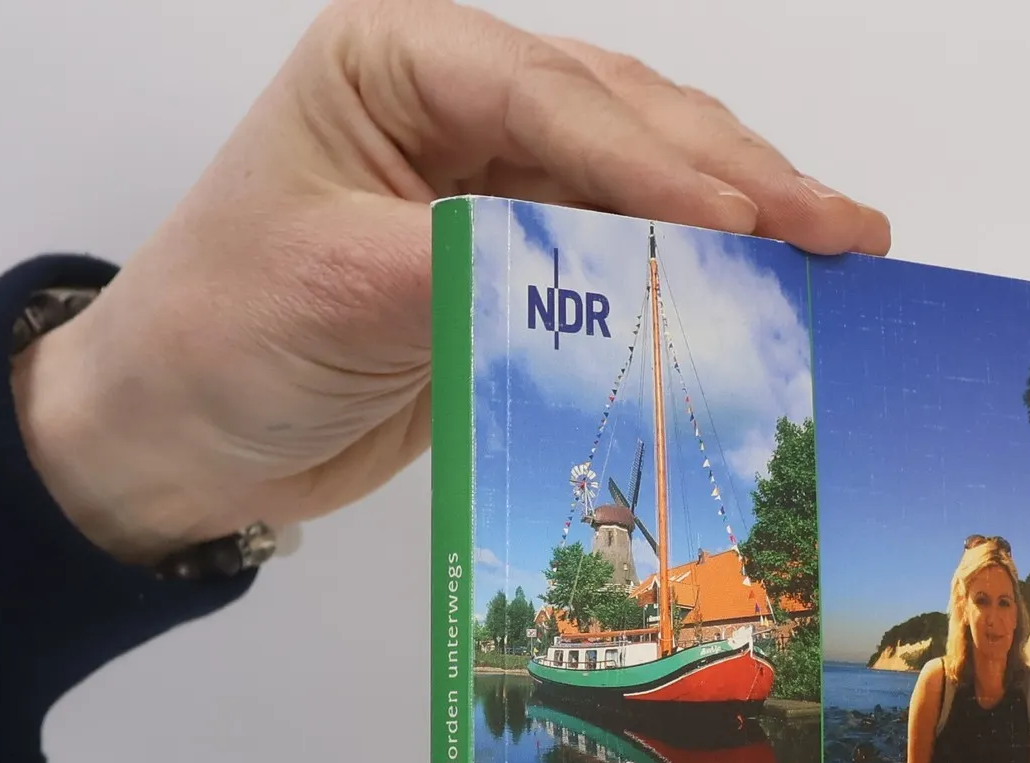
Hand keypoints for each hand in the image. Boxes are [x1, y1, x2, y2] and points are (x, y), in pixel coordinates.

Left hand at [11, 0, 889, 564]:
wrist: (184, 435)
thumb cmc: (223, 336)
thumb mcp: (337, 285)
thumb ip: (472, 262)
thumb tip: (600, 264)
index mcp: (398, 60)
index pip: (554, 96)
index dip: (662, 161)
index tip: (751, 224)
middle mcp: (457, 103)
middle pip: (624, 119)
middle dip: (739, 176)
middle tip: (845, 230)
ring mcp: (493, 180)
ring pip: (642, 178)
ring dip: (739, 216)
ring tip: (839, 250)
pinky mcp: (515, 261)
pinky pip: (622, 256)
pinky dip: (691, 276)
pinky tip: (759, 294)